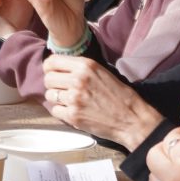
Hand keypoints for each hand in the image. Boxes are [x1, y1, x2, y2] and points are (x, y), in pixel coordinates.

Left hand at [40, 55, 155, 147]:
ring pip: (50, 95)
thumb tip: (60, 69)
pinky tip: (74, 111)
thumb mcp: (102, 72)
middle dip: (53, 85)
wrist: (131, 119)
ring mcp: (74, 98)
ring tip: (71, 101)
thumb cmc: (120, 96)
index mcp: (85, 66)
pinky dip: (62, 112)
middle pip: (48, 79)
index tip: (54, 73)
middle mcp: (77, 79)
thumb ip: (81, 68)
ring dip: (57, 99)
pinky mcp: (73, 115)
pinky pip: (55, 110)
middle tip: (63, 90)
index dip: (50, 69)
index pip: (52, 62)